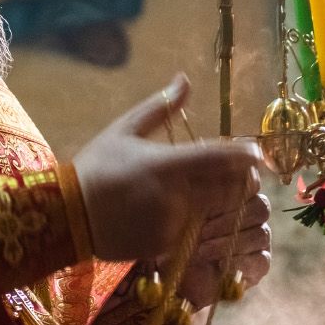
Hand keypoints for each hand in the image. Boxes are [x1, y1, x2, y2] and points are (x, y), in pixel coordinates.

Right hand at [73, 75, 263, 264]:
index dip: (245, 155)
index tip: (257, 152)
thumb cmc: (96, 167)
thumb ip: (161, 107)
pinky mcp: (167, 245)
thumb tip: (185, 79)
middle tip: (232, 170)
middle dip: (237, 178)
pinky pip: (192, 229)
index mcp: (167, 164)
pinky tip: (169, 209)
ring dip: (214, 198)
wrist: (67, 217)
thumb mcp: (125, 130)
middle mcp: (175, 196)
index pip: (220, 158)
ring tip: (196, 187)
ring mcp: (173, 224)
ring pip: (212, 209)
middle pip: (227, 187)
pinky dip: (190, 218)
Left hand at [176, 185, 270, 307]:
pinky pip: (261, 260)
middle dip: (229, 220)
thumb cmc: (172, 236)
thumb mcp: (180, 209)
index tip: (210, 203)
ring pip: (261, 234)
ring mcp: (256, 240)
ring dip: (229, 242)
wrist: (171, 275)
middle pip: (261, 207)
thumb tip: (226, 176)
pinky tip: (219, 264)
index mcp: (234, 194)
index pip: (252, 183)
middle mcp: (249, 215)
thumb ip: (203, 191)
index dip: (237, 191)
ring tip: (202, 250)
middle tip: (202, 231)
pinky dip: (240, 261)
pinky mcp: (258, 266)